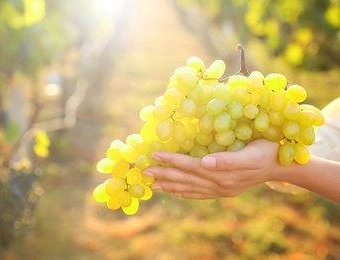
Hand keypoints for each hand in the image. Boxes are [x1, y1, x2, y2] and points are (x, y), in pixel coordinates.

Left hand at [143, 139, 280, 198]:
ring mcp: (221, 190)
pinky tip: (176, 193)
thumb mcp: (250, 152)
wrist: (282, 166)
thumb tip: (205, 162)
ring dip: (171, 186)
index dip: (171, 160)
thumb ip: (227, 159)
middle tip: (144, 173)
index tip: (153, 155)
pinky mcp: (224, 191)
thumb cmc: (266, 151)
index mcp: (222, 173)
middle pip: (186, 179)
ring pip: (190, 188)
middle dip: (164, 175)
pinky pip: (200, 194)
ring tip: (153, 185)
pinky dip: (186, 193)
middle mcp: (219, 184)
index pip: (190, 165)